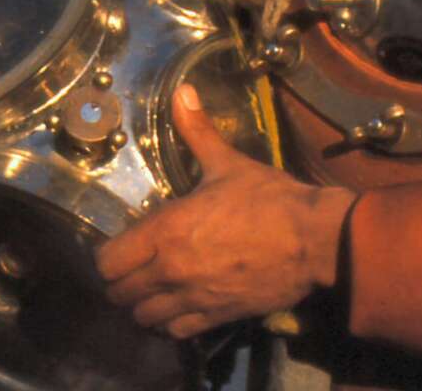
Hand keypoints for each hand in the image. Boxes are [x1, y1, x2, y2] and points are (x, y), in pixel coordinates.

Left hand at [95, 84, 353, 339]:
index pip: (109, 261)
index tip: (121, 244)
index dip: (109, 254)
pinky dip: (171, 321)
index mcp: (167, 230)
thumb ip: (197, 130)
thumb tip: (183, 91)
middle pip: (120, 293)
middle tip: (135, 265)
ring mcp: (193, 298)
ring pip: (144, 317)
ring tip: (154, 287)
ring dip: (144, 303)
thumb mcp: (228, 162)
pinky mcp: (216, 317)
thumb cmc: (268, 198)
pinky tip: (179, 304)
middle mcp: (171, 269)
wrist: (312, 239)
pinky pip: (176, 331)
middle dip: (122, 281)